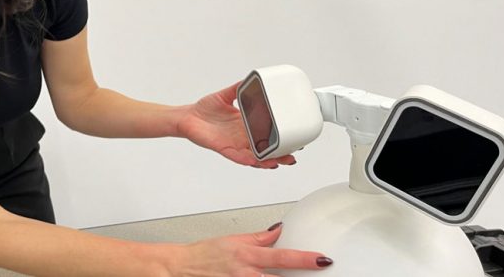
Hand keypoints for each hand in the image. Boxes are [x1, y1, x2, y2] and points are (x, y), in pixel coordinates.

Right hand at [168, 224, 332, 276]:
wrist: (182, 267)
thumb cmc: (204, 254)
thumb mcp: (233, 240)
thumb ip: (259, 238)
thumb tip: (278, 231)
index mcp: (247, 256)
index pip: (283, 257)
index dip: (305, 259)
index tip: (322, 259)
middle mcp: (246, 274)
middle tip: (318, 273)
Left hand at [176, 82, 294, 167]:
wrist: (187, 117)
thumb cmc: (204, 110)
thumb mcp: (225, 95)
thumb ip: (238, 88)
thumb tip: (250, 79)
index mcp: (244, 124)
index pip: (266, 131)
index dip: (279, 135)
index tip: (294, 136)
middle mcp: (242, 136)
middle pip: (265, 147)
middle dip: (280, 153)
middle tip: (294, 153)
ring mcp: (234, 144)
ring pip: (255, 156)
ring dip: (269, 159)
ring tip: (281, 160)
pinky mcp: (224, 149)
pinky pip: (239, 157)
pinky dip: (250, 160)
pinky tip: (259, 161)